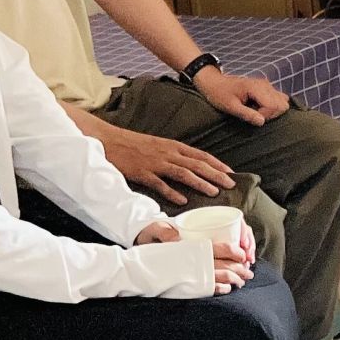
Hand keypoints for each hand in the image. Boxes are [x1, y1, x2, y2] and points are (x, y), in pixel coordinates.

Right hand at [98, 119, 237, 202]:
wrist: (108, 140)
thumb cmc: (133, 144)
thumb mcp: (158, 145)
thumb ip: (173, 154)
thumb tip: (189, 165)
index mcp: (173, 145)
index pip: (201, 155)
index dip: (217, 164)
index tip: (231, 173)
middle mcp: (168, 153)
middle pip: (197, 164)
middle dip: (216, 174)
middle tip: (231, 184)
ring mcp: (155, 163)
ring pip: (183, 173)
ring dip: (200, 182)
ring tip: (214, 192)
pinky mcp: (142, 172)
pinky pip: (160, 184)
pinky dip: (172, 192)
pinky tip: (183, 200)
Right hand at [133, 218, 249, 292]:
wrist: (134, 267)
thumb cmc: (148, 247)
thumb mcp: (163, 233)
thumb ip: (181, 234)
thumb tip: (185, 237)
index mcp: (194, 245)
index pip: (224, 247)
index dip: (238, 252)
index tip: (244, 255)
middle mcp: (197, 260)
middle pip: (228, 264)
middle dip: (241, 268)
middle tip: (248, 272)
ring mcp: (195, 275)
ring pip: (223, 277)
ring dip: (236, 280)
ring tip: (241, 282)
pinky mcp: (190, 287)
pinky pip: (211, 289)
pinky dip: (222, 289)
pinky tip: (227, 289)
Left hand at [195, 66, 286, 125]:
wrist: (213, 82)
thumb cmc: (219, 94)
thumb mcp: (230, 106)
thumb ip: (246, 114)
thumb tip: (262, 122)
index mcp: (256, 88)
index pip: (275, 105)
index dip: (266, 115)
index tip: (253, 117)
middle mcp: (265, 85)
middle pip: (283, 104)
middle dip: (272, 114)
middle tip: (256, 115)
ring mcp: (267, 85)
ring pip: (283, 101)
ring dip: (273, 110)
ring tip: (257, 111)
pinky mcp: (266, 88)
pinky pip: (278, 98)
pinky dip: (272, 106)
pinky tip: (259, 107)